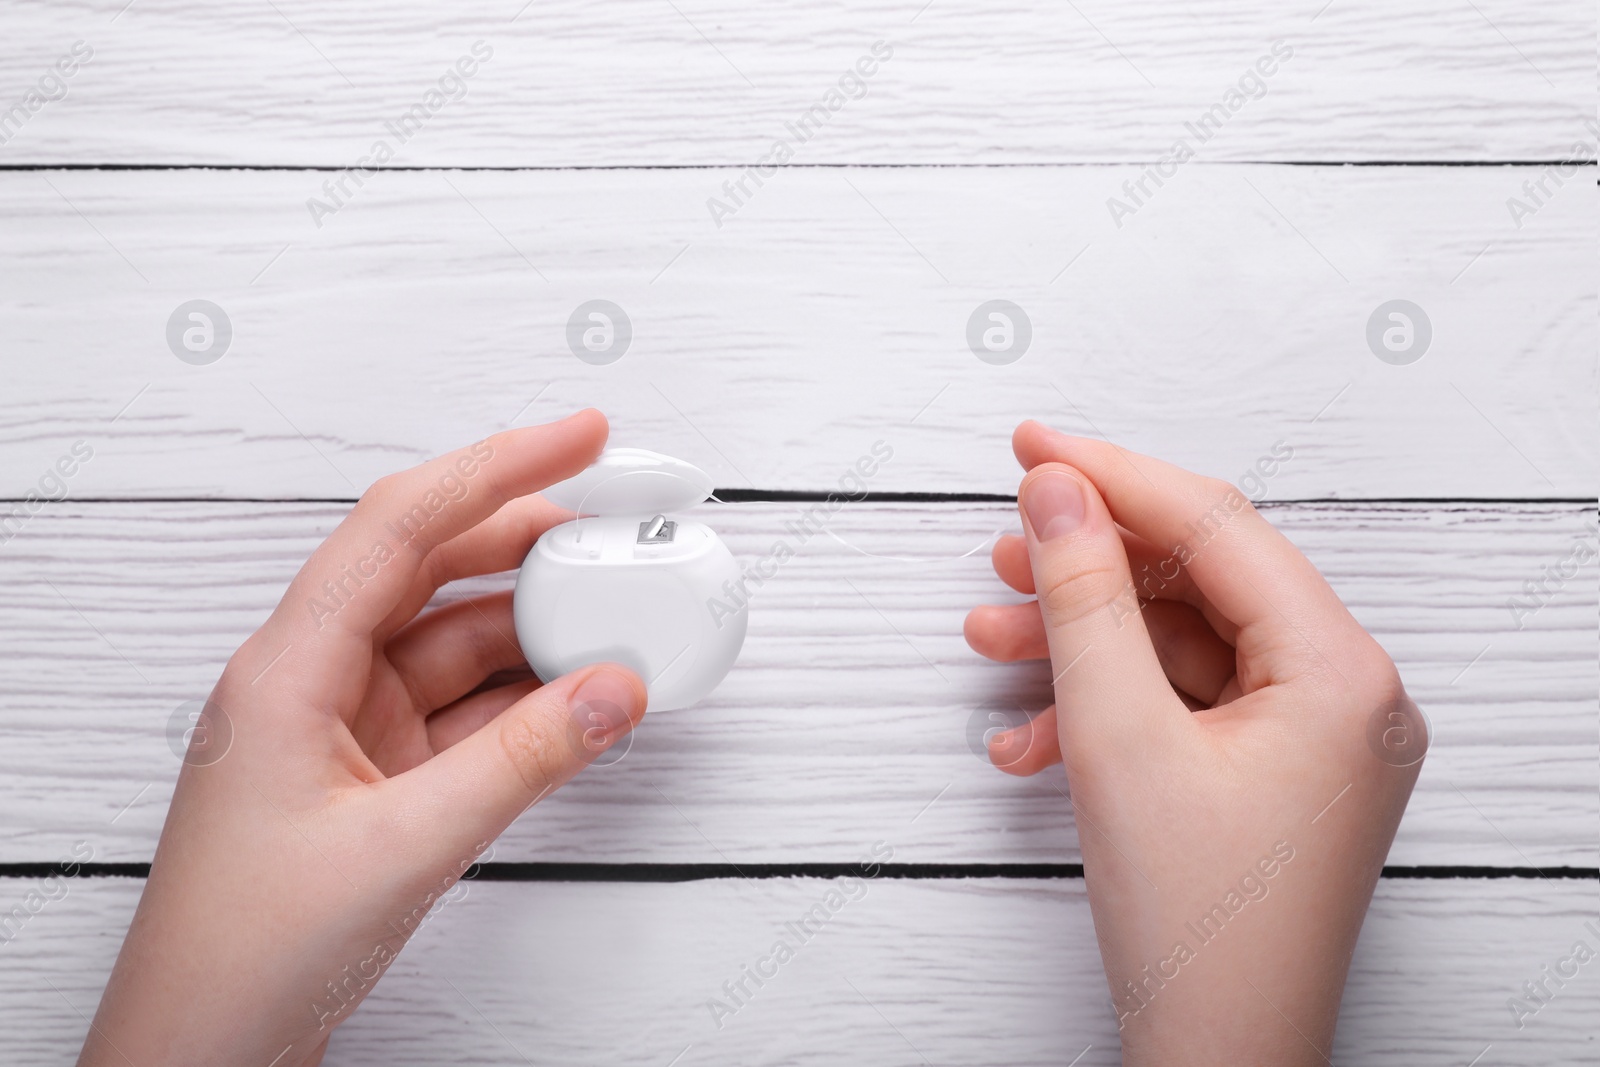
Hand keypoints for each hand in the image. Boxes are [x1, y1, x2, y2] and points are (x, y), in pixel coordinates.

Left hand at [80, 410, 648, 1066]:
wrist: (204, 1050)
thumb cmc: (245, 952)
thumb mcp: (404, 846)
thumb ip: (525, 761)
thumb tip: (613, 689)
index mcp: (288, 669)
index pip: (401, 526)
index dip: (496, 467)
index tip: (578, 436)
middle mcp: (315, 679)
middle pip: (436, 569)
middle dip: (529, 539)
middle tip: (616, 521)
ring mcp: (350, 727)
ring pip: (460, 641)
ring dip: (538, 629)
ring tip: (618, 617)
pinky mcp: (379, 774)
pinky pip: (469, 707)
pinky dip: (529, 697)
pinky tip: (582, 694)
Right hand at [964, 421, 1423, 1064]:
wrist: (1215, 1060)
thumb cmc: (1200, 930)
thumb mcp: (1117, 739)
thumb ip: (1084, 600)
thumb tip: (1060, 493)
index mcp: (1339, 672)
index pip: (1216, 528)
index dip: (1112, 475)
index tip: (1033, 445)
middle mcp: (1342, 694)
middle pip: (1198, 581)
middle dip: (1087, 569)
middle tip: (1006, 549)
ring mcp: (1309, 738)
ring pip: (1180, 644)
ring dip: (1080, 641)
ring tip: (993, 642)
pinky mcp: (1269, 774)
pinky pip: (1181, 704)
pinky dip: (1103, 706)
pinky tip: (1029, 736)